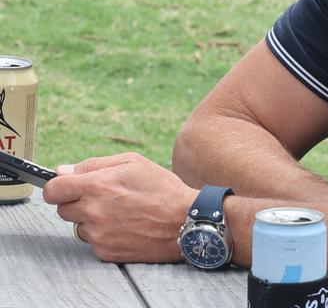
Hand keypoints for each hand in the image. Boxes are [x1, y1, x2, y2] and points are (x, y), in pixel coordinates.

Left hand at [42, 153, 197, 263]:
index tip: (66, 188)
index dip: (58, 187)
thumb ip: (94, 164)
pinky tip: (126, 227)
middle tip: (104, 199)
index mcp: (96, 185)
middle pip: (63, 209)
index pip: (53, 190)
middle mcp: (93, 211)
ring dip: (92, 220)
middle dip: (78, 203)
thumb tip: (63, 170)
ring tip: (120, 214)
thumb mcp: (134, 163)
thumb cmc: (163, 189)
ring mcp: (98, 234)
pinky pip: (93, 242)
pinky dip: (105, 235)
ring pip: (79, 227)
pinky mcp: (105, 251)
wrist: (186, 221)